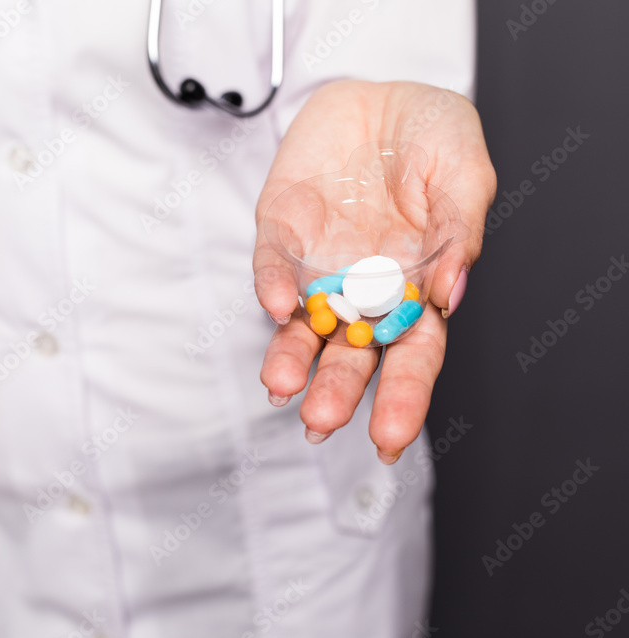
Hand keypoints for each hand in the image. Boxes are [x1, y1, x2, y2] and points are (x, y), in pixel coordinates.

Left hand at [254, 80, 495, 462]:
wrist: (382, 94)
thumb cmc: (435, 137)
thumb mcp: (467, 176)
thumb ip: (460, 235)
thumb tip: (449, 295)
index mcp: (416, 290)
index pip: (412, 356)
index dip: (402, 398)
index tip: (389, 440)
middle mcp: (364, 290)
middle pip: (350, 354)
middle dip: (336, 391)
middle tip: (321, 423)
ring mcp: (320, 265)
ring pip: (301, 325)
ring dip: (289, 356)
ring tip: (281, 388)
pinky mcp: (282, 231)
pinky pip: (273, 264)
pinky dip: (272, 284)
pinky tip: (277, 306)